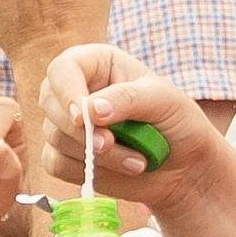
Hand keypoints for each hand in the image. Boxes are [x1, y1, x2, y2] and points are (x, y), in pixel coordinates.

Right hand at [31, 41, 235, 214]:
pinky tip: (118, 170)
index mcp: (97, 65)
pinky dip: (87, 171)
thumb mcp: (164, 101)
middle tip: (109, 144)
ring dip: (97, 156)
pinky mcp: (64, 155)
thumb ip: (128, 99)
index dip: (66, 91)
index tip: (82, 117)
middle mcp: (76, 91)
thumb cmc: (178, 124)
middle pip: (50, 103)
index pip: (63, 69)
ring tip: (137, 162)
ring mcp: (67, 124)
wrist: (186, 167)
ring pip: (55, 138)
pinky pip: (55, 163)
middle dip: (80, 130)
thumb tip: (90, 111)